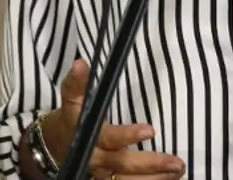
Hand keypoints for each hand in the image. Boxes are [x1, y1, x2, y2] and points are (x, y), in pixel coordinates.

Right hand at [50, 58, 185, 178]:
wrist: (53, 148)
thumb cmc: (70, 121)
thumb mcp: (71, 101)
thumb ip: (76, 84)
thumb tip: (81, 62)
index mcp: (89, 138)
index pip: (110, 138)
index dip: (128, 135)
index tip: (151, 129)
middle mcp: (96, 161)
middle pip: (123, 166)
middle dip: (150, 165)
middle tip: (177, 162)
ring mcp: (101, 176)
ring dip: (154, 179)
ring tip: (179, 170)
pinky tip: (171, 179)